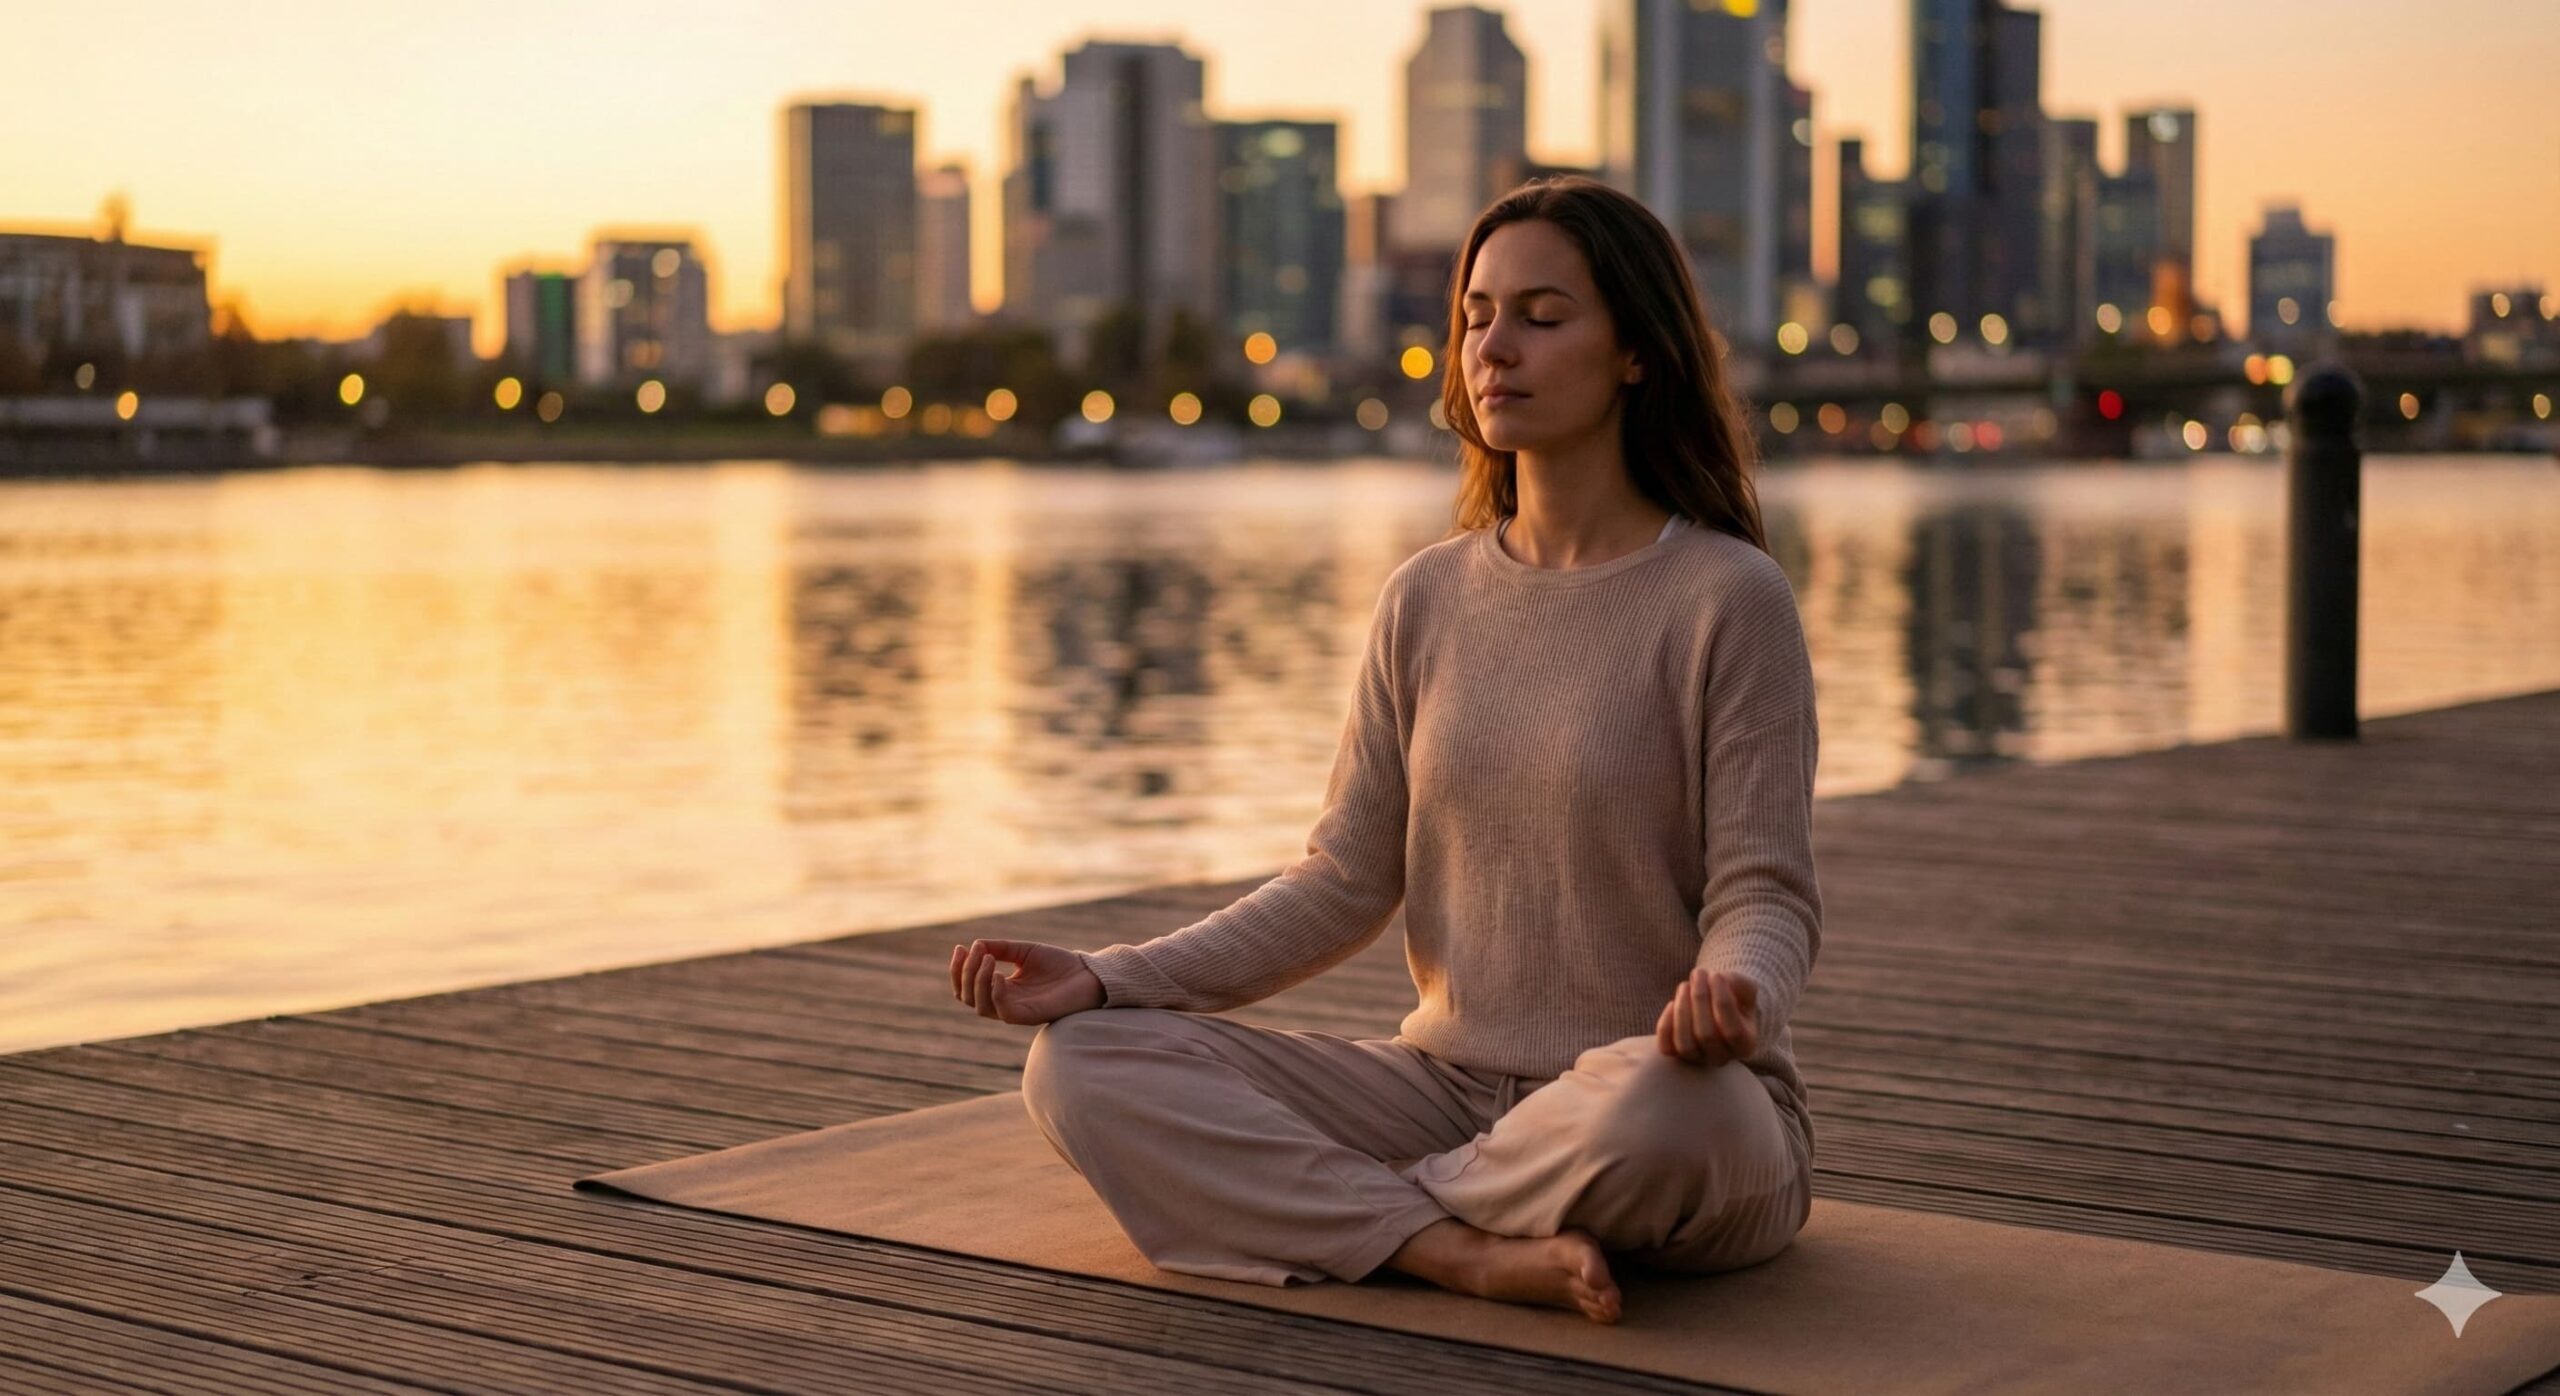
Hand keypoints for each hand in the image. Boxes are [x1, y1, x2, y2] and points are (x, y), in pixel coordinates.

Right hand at [949, 939, 1105, 1025]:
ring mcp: (1014, 1011)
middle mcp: (1003, 1002)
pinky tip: (998, 974)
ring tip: (988, 959)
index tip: (961, 947)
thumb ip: (1001, 948)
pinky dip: (994, 992)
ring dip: (977, 981)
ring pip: (979, 1005)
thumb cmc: (1059, 964)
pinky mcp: (1027, 1016)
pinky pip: (1001, 1010)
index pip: (967, 986)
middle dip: (965, 973)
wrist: (1088, 973)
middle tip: (976, 951)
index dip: (958, 969)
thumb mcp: (1025, 951)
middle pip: (967, 997)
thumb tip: (975, 945)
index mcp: (1001, 988)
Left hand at [1656, 969, 1759, 1066]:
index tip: (1717, 975)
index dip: (1722, 1002)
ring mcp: (1698, 1059)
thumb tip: (1715, 979)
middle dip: (1700, 1000)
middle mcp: (1722, 1058)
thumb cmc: (1734, 995)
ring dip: (1682, 1010)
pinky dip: (1666, 1025)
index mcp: (1745, 1045)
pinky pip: (1666, 1047)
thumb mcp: (1744, 987)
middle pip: (1706, 1036)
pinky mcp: (1676, 1054)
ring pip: (1685, 1044)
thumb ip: (1737, 983)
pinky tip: (1672, 1003)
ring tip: (1685, 985)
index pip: (1733, 1031)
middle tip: (1698, 973)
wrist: (1717, 1006)